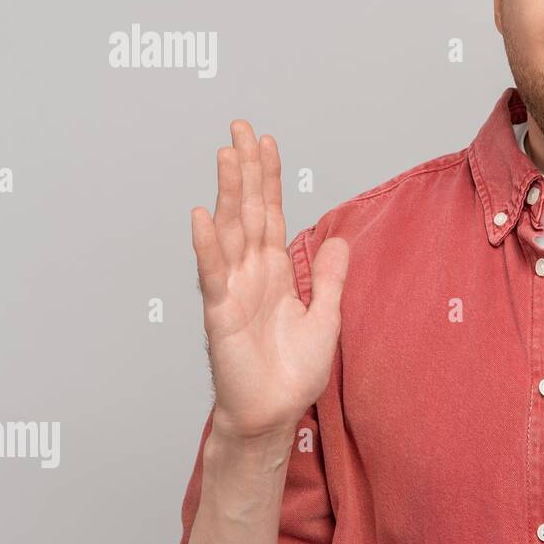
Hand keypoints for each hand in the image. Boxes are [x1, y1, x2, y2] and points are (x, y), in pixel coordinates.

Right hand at [191, 120, 348, 444]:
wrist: (275, 414)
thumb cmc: (292, 373)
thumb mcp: (326, 318)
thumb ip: (331, 279)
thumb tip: (341, 240)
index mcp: (275, 272)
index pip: (271, 214)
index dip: (269, 179)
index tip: (266, 142)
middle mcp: (251, 273)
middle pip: (249, 211)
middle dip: (246, 170)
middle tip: (240, 128)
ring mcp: (233, 290)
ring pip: (230, 232)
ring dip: (229, 193)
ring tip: (227, 155)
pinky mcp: (220, 314)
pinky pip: (213, 274)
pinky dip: (207, 245)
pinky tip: (201, 215)